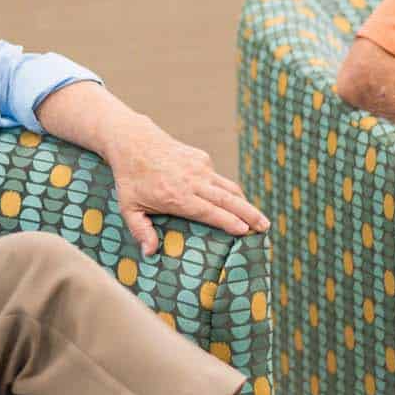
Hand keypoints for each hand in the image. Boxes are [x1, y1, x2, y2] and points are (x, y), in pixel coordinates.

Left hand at [105, 119, 269, 255]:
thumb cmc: (130, 178)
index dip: (229, 222)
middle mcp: (193, 181)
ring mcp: (200, 167)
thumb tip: (149, 253)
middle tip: (265, 227)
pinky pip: (218, 178)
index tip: (246, 231)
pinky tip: (232, 203)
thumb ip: (140, 230)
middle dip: (250, 214)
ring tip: (260, 219)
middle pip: (228, 200)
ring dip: (246, 203)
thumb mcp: (129, 207)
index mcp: (177, 196)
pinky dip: (228, 191)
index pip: (210, 212)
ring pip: (229, 188)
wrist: (134, 141)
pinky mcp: (202, 158)